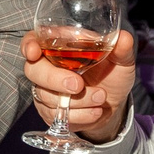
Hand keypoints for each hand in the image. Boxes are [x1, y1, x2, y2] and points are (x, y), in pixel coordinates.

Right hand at [22, 29, 137, 142]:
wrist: (112, 105)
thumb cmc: (111, 75)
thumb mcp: (121, 61)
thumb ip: (121, 49)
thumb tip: (124, 38)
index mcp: (58, 48)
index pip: (33, 41)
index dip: (29, 45)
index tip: (34, 52)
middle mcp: (47, 68)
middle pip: (33, 70)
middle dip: (54, 78)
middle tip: (78, 85)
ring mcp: (46, 91)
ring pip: (47, 95)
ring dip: (77, 100)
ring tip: (100, 97)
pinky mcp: (50, 113)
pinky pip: (57, 116)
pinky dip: (80, 115)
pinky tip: (95, 111)